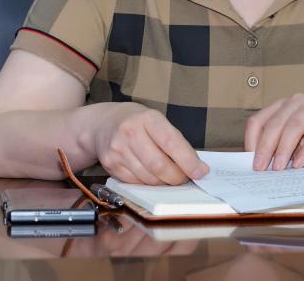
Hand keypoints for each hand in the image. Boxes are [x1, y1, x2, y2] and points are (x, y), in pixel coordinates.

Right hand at [92, 103, 209, 184]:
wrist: (103, 123)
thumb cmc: (137, 122)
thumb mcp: (156, 121)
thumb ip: (175, 141)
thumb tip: (197, 167)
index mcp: (147, 118)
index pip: (171, 143)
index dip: (188, 161)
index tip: (200, 172)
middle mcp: (130, 132)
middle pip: (159, 165)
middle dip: (177, 177)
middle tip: (184, 178)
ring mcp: (118, 150)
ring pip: (148, 178)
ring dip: (163, 183)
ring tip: (169, 176)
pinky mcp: (111, 165)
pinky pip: (136, 183)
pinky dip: (148, 184)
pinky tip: (152, 176)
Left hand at [244, 94, 303, 169]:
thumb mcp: (296, 142)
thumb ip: (281, 147)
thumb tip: (262, 165)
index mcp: (282, 106)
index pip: (258, 120)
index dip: (252, 141)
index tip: (249, 161)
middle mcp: (296, 102)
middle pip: (275, 123)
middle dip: (265, 147)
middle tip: (261, 168)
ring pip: (294, 126)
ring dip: (284, 149)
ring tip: (279, 168)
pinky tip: (300, 164)